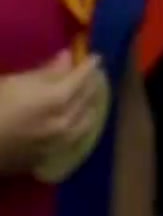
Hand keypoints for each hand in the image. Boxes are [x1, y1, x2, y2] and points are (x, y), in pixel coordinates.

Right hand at [0, 51, 108, 174]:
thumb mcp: (14, 83)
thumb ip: (45, 72)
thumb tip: (67, 57)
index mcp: (56, 99)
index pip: (81, 78)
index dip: (89, 65)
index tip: (96, 57)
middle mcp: (64, 122)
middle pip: (86, 99)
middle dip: (90, 85)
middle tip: (91, 76)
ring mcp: (58, 143)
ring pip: (84, 122)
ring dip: (87, 107)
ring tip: (85, 100)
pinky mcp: (48, 158)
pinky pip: (71, 139)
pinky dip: (75, 127)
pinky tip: (71, 124)